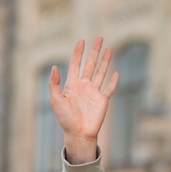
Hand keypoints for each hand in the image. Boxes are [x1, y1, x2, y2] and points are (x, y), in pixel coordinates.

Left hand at [49, 37, 119, 163]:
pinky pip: (109, 88)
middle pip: (90, 65)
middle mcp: (84, 87)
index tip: (81, 41)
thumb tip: (54, 67)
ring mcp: (94, 93)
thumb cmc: (65, 119)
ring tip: (109, 48)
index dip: (78, 53)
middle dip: (94, 51)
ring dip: (105, 61)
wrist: (78, 134)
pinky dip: (113, 81)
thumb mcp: (56, 100)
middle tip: (99, 38)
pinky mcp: (103, 100)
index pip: (75, 65)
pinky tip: (116, 73)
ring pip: (101, 73)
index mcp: (72, 85)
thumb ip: (54, 84)